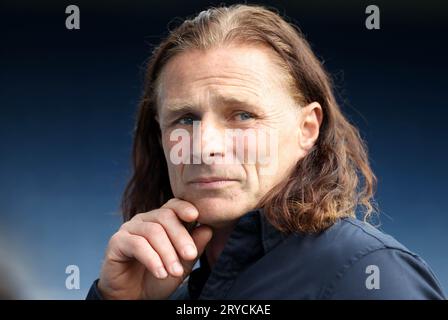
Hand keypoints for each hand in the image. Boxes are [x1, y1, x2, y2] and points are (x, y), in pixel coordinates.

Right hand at [97, 198, 212, 298]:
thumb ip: (195, 247)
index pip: (173, 205)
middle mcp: (145, 220)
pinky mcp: (117, 242)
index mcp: (162, 221)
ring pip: (153, 231)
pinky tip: (160, 273)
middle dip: (181, 237)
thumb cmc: (158, 278)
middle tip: (190, 255)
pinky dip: (152, 259)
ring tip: (174, 272)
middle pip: (165, 216)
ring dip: (167, 253)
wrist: (135, 297)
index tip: (196, 216)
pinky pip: (137, 244)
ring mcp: (130, 228)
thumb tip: (208, 228)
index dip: (184, 207)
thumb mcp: (182, 264)